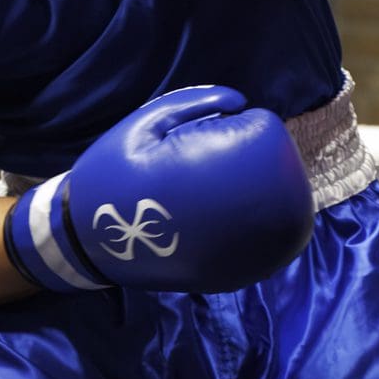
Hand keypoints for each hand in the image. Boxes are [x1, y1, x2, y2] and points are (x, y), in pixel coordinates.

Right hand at [5, 86, 312, 293]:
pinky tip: (251, 213)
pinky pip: (279, 245)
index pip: (263, 133)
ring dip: (278, 192)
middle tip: (228, 159)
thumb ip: (193, 104)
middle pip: (286, 176)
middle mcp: (231, 223)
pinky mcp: (237, 276)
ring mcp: (238, 256)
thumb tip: (240, 103)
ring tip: (237, 186)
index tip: (221, 129)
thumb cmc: (113, 175)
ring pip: (292, 215)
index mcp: (204, 175)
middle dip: (264, 160)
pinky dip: (275, 223)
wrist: (86, 243)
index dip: (245, 124)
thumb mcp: (142, 126)